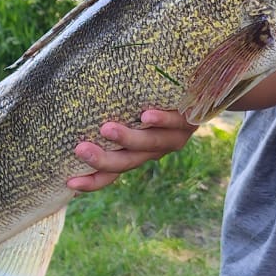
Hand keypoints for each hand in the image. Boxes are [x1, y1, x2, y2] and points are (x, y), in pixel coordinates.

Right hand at [66, 108, 198, 191]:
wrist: (208, 93)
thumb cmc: (159, 102)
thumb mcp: (133, 113)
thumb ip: (110, 115)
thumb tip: (67, 105)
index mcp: (139, 153)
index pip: (113, 172)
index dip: (93, 181)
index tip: (69, 183)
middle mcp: (155, 150)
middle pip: (128, 161)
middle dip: (103, 159)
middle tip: (80, 150)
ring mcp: (173, 137)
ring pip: (150, 143)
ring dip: (128, 138)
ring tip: (107, 130)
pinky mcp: (189, 120)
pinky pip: (175, 122)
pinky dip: (161, 120)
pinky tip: (146, 116)